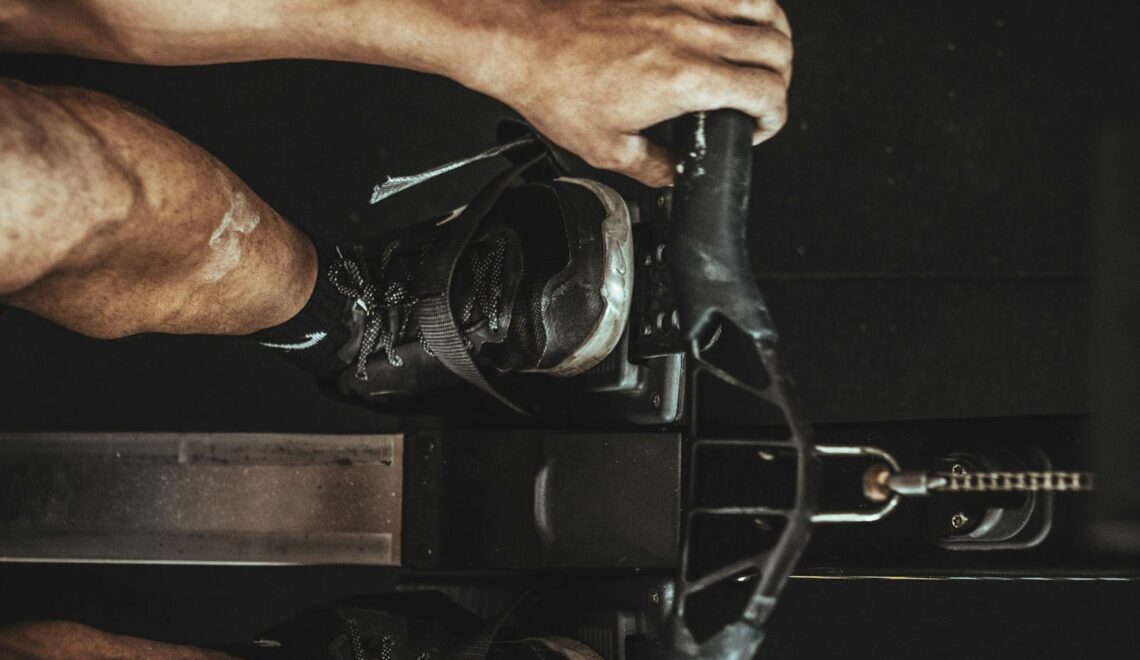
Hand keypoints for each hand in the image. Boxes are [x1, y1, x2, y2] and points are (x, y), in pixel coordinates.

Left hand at [468, 0, 792, 186]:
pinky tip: (734, 18)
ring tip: (762, 56)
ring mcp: (681, 1)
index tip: (757, 127)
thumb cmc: (555, 87)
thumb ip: (655, 167)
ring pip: (763, 6)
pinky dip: (744, 3)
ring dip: (773, 34)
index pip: (765, 92)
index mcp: (684, 80)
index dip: (774, 116)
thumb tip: (677, 176)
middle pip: (776, 48)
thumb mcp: (608, 150)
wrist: (523, 43)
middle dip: (781, 80)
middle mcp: (690, 34)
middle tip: (761, 98)